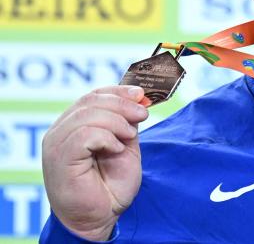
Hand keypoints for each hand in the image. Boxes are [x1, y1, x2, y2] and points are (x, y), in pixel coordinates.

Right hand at [42, 86, 148, 240]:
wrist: (102, 217)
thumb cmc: (111, 185)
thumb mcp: (125, 145)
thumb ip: (127, 122)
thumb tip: (138, 98)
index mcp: (74, 125)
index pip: (93, 95)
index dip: (118, 91)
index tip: (141, 94)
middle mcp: (61, 131)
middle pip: (91, 101)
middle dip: (122, 104)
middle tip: (142, 115)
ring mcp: (57, 144)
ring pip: (88, 115)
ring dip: (117, 122)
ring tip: (130, 137)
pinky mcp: (60, 158)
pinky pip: (84, 135)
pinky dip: (106, 138)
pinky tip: (116, 149)